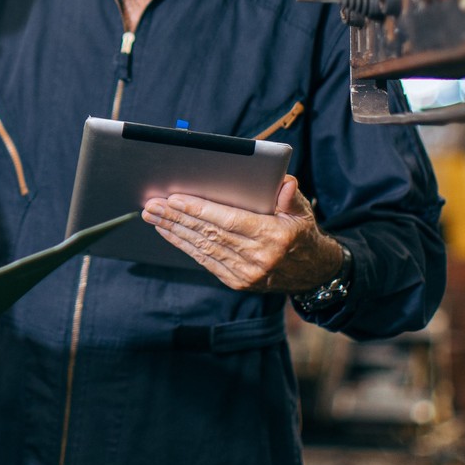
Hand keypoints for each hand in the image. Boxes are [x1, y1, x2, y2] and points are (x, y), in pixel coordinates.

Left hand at [142, 177, 344, 293]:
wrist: (312, 272)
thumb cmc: (302, 233)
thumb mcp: (303, 212)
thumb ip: (291, 197)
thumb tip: (284, 183)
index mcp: (274, 236)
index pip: (229, 221)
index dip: (200, 209)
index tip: (175, 198)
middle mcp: (258, 258)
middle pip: (209, 234)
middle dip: (177, 218)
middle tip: (152, 205)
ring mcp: (246, 273)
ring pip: (203, 248)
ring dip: (174, 231)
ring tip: (153, 215)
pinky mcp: (237, 281)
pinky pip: (205, 260)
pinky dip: (184, 245)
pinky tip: (168, 232)